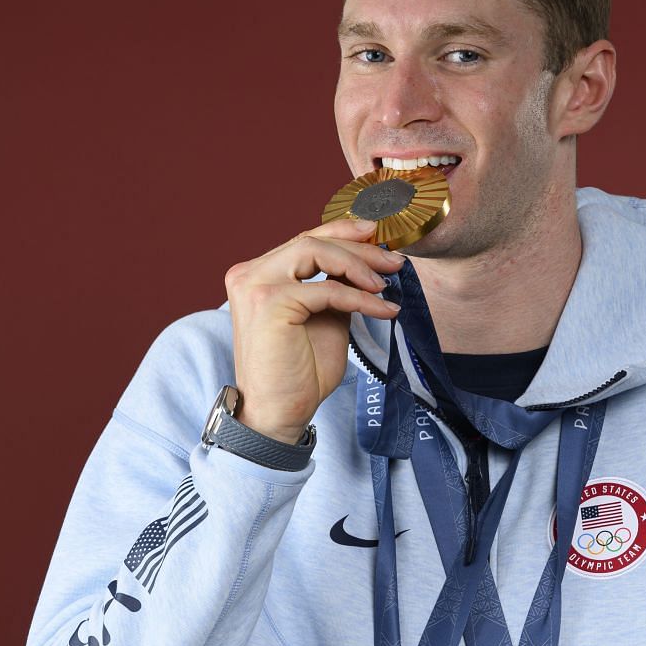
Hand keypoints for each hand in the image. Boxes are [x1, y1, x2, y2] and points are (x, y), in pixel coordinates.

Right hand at [223, 219, 402, 442]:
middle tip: (395, 261)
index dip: (343, 232)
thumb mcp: (325, 317)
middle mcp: (250, 274)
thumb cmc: (300, 372)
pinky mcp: (270, 302)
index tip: (378, 236)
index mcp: (258, 274)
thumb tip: (368, 264)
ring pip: (315, 252)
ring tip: (386, 285)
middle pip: (312, 240)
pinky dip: (360, 298)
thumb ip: (336, 287)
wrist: (280, 413)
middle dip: (359, 247)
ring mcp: (255, 285)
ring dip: (359, 265)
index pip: (304, 240)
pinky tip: (382, 310)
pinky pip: (327, 289)